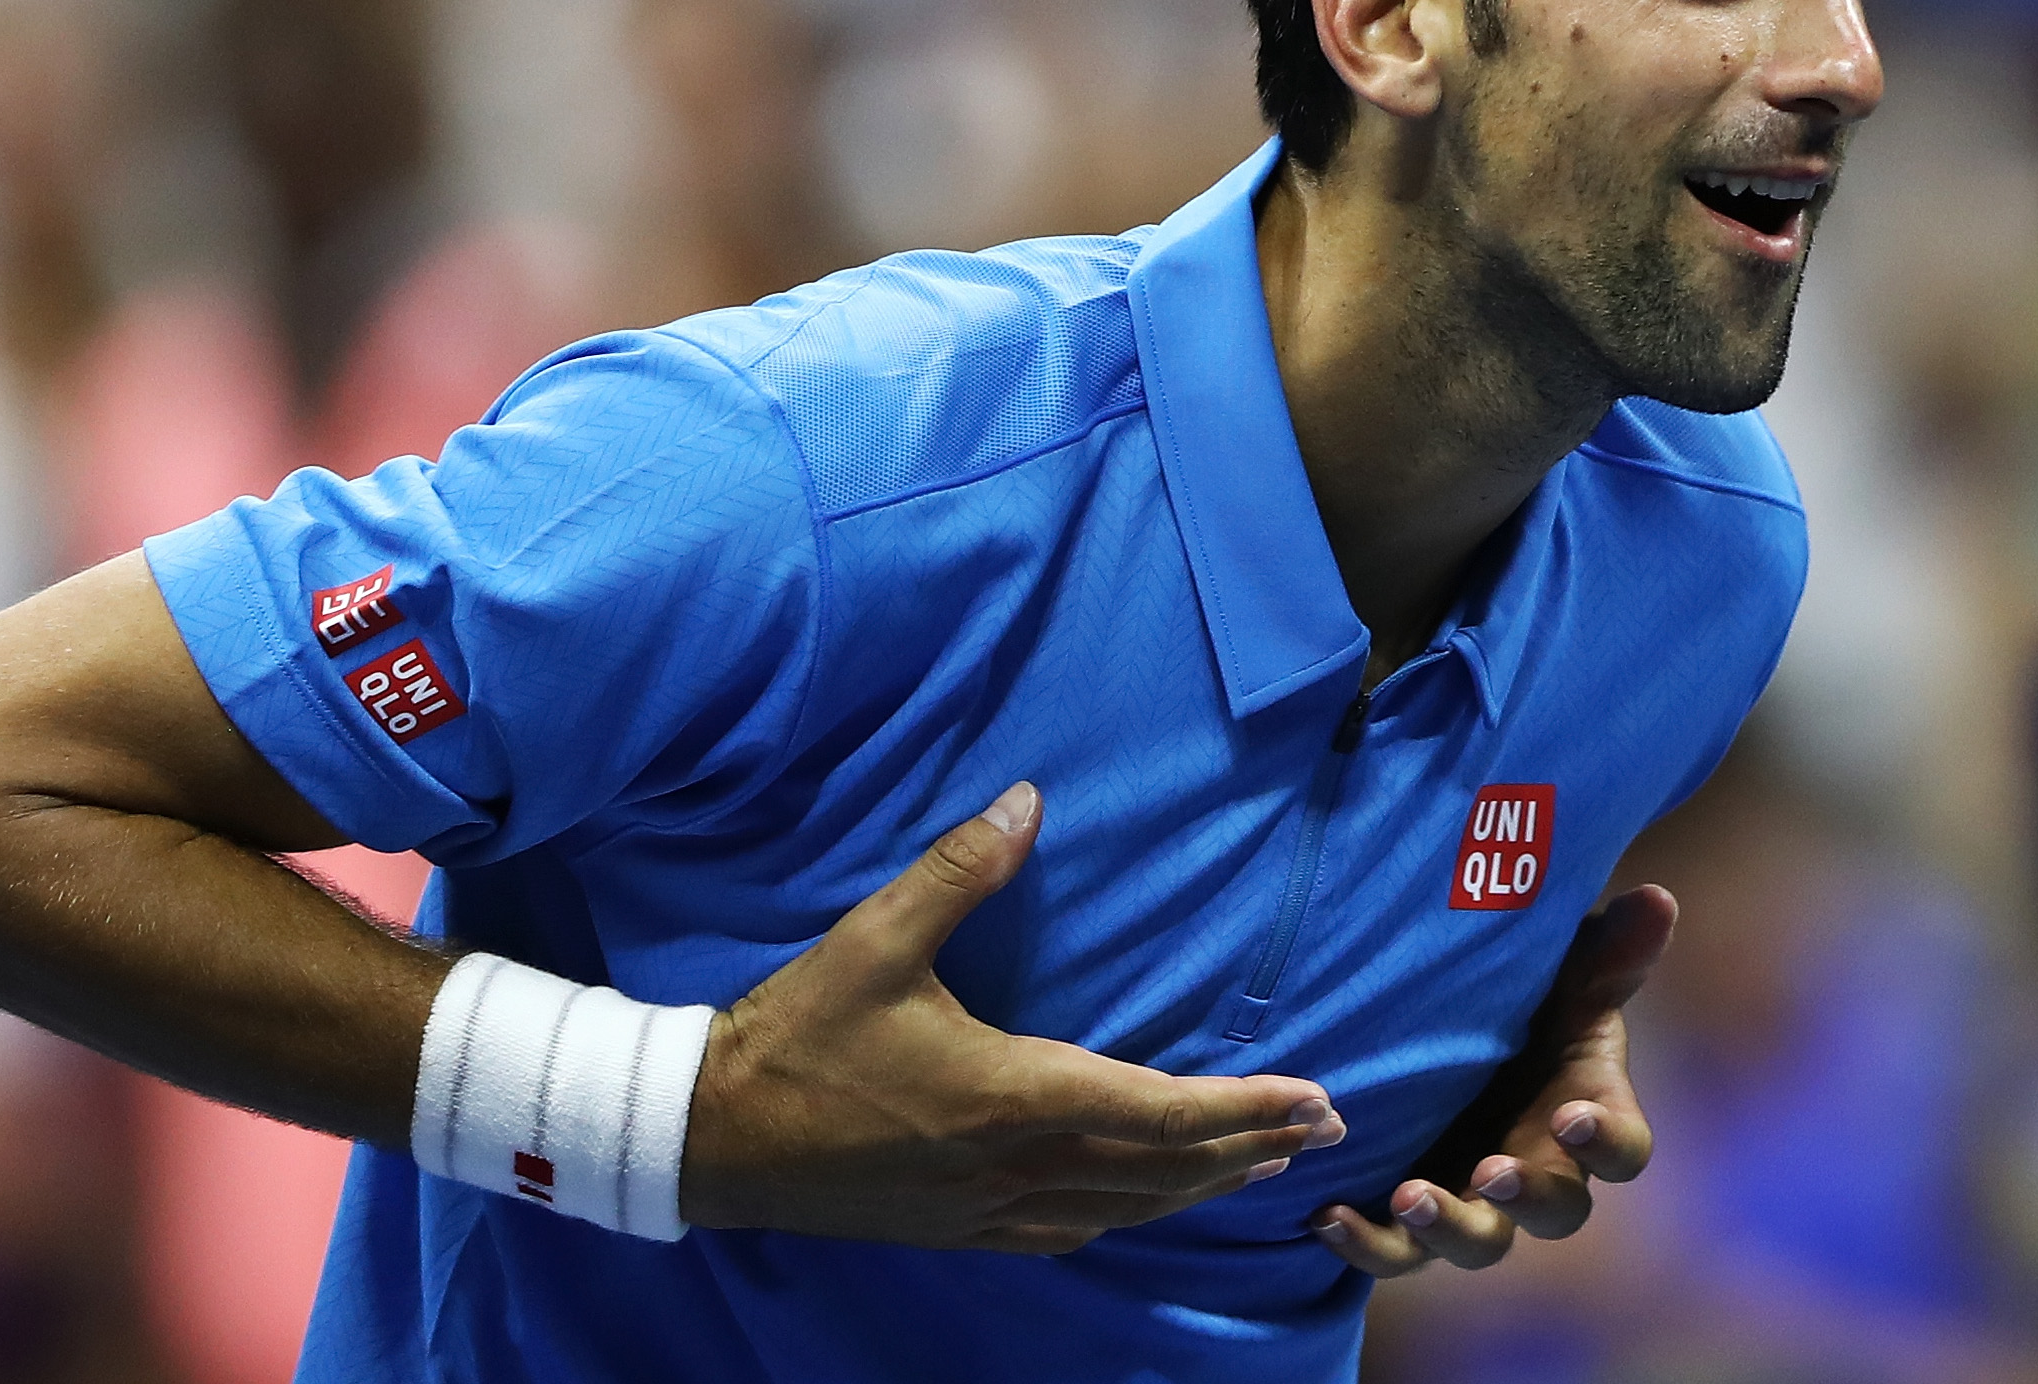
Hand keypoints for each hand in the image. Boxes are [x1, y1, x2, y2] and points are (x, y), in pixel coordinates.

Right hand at [679, 781, 1345, 1253]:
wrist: (715, 1138)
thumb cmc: (800, 1036)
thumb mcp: (874, 941)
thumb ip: (956, 872)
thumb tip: (1026, 803)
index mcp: (1011, 1096)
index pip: (1155, 1110)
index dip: (1243, 1107)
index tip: (1312, 1098)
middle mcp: (1016, 1166)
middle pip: (1161, 1170)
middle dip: (1248, 1148)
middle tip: (1322, 1132)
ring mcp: (989, 1209)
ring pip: (1125, 1209)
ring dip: (1200, 1186)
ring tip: (1261, 1165)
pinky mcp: (960, 1229)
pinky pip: (1070, 1233)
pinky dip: (1128, 1216)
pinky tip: (1141, 1205)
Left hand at [1308, 883, 1674, 1275]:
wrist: (1443, 1015)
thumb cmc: (1521, 994)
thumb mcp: (1561, 968)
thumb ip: (1605, 946)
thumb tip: (1657, 899)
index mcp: (1584, 1112)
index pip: (1622, 1148)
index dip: (1606, 1141)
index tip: (1574, 1118)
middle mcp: (1540, 1167)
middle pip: (1555, 1211)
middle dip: (1528, 1198)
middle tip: (1493, 1170)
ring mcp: (1475, 1195)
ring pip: (1478, 1241)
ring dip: (1447, 1228)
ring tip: (1408, 1198)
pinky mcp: (1412, 1207)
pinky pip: (1396, 1249)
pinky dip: (1366, 1244)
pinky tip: (1326, 1218)